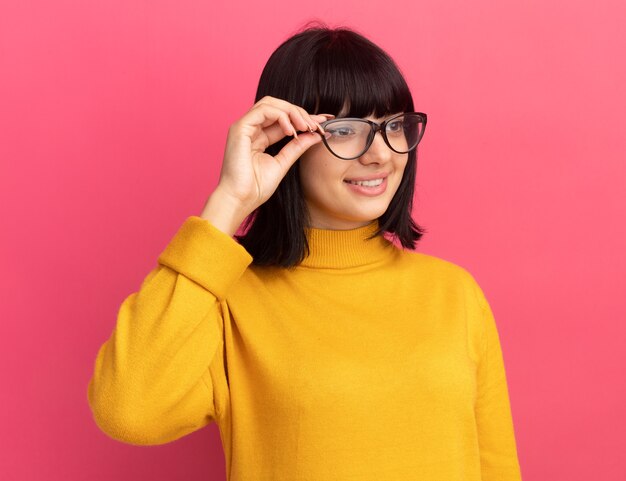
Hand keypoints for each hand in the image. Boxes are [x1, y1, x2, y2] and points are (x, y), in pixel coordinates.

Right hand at [215, 96, 333, 214]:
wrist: (240, 199)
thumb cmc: (255, 187)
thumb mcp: (283, 163)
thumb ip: (297, 147)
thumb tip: (315, 134)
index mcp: (259, 137)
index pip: (283, 119)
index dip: (303, 118)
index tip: (323, 122)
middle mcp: (251, 129)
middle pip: (277, 107)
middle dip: (300, 113)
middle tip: (316, 126)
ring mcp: (244, 127)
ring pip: (271, 104)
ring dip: (292, 112)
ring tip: (306, 127)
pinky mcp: (240, 128)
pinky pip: (264, 110)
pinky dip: (281, 116)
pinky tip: (292, 131)